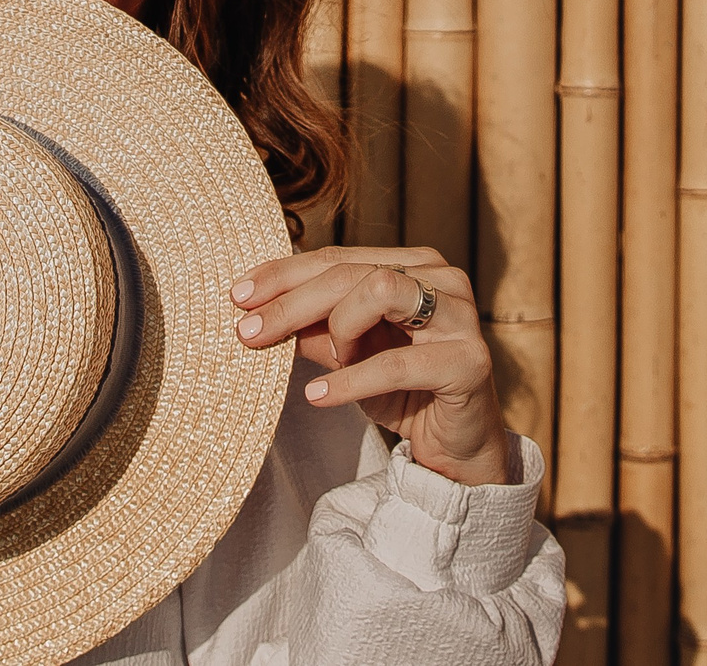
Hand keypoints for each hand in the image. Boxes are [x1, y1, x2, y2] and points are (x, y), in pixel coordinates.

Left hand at [229, 246, 516, 486]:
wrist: (456, 449)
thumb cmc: (403, 391)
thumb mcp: (347, 355)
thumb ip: (312, 329)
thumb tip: (252, 311)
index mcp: (414, 264)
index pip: (338, 257)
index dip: (284, 274)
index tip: (237, 296)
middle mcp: (442, 279)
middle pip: (353, 272)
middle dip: (293, 302)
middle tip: (248, 333)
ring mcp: (460, 316)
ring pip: (380, 291)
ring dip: (340, 329)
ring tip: (326, 366)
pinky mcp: (469, 362)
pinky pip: (398, 362)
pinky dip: (351, 380)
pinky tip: (318, 397)